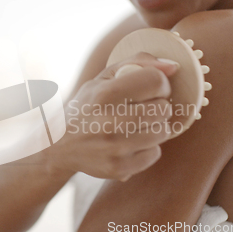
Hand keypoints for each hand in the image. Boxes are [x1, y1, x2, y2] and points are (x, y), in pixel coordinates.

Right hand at [45, 52, 178, 181]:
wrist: (59, 145)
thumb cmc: (88, 105)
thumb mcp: (104, 77)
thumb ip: (138, 63)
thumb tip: (174, 66)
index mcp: (104, 94)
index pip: (156, 81)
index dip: (160, 83)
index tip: (152, 88)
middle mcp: (108, 122)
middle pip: (163, 108)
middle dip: (159, 106)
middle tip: (144, 108)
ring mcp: (114, 148)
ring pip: (163, 132)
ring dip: (156, 127)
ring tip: (139, 125)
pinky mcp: (118, 168)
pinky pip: (155, 154)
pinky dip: (149, 147)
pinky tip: (132, 142)